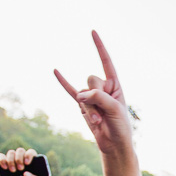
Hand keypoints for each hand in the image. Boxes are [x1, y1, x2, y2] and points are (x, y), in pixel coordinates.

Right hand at [54, 31, 132, 154]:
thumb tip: (79, 94)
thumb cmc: (120, 126)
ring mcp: (91, 96)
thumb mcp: (115, 109)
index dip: (99, 47)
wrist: (114, 143)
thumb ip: (98, 97)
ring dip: (89, 108)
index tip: (93, 32)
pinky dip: (63, 82)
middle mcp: (102, 87)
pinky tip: (55, 71)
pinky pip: (70, 91)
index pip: (106, 61)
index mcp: (115, 84)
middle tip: (102, 112)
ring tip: (98, 120)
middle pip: (92, 79)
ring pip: (83, 93)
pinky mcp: (82, 105)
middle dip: (95, 96)